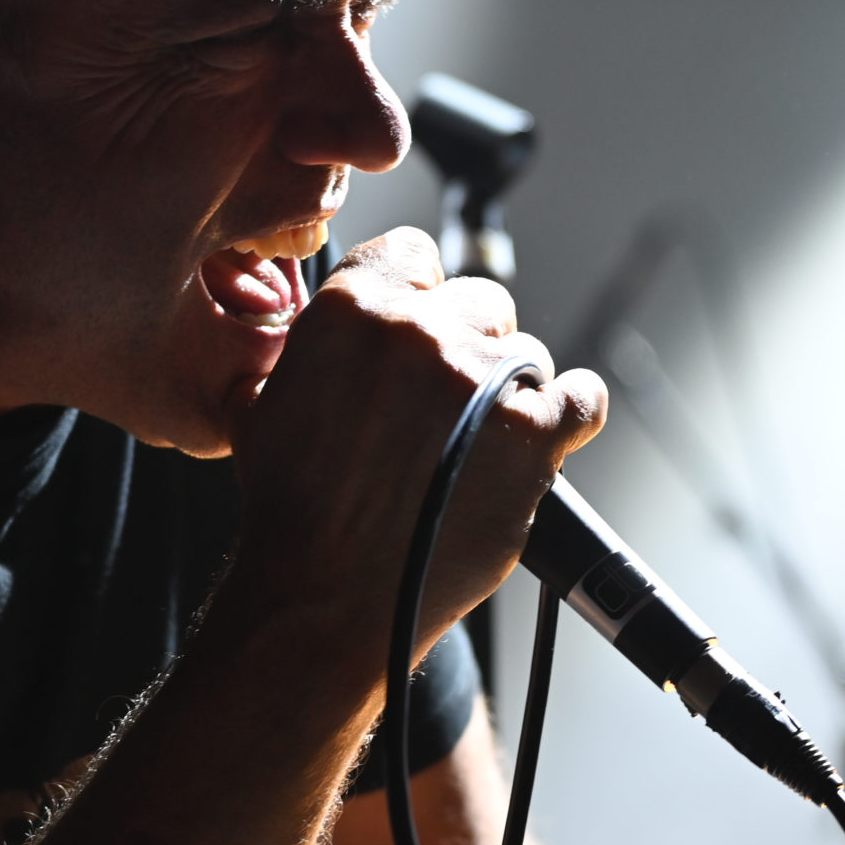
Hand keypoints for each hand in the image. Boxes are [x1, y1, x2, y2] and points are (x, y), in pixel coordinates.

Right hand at [227, 227, 606, 657]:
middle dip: (467, 343)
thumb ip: (301, 355)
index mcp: (351, 310)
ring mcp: (483, 379)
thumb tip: (316, 342)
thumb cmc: (292, 510)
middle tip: (446, 400)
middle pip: (479, 299)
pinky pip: (583, 396)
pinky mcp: (535, 432)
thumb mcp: (261, 408)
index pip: (412, 251)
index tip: (418, 322)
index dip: (416, 291)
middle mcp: (420, 331)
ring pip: (527, 352)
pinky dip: (570, 412)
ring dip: (511, 390)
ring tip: (481, 440)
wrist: (327, 593)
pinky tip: (547, 432)